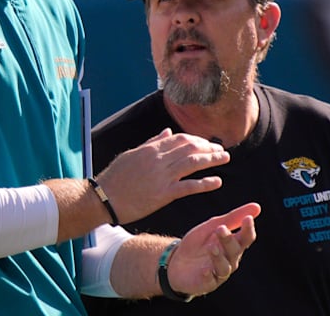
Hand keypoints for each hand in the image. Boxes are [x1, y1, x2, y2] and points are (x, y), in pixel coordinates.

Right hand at [95, 128, 229, 222]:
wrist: (103, 198)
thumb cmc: (115, 178)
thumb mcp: (132, 154)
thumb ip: (152, 142)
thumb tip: (167, 131)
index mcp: (151, 149)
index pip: (180, 138)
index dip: (197, 140)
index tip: (207, 143)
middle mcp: (159, 159)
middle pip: (190, 148)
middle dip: (209, 147)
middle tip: (222, 150)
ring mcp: (162, 176)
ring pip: (193, 163)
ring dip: (212, 160)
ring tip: (225, 158)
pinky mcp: (163, 194)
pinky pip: (189, 186)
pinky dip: (205, 183)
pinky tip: (217, 181)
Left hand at [165, 202, 259, 297]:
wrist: (176, 261)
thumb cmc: (198, 243)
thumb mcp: (213, 226)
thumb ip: (233, 218)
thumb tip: (257, 206)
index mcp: (233, 245)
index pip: (246, 238)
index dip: (248, 229)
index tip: (247, 219)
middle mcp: (230, 260)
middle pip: (235, 251)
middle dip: (228, 240)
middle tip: (220, 229)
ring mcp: (219, 272)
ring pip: (225, 267)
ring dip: (219, 257)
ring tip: (212, 247)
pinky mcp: (208, 283)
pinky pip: (211, 280)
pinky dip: (209, 275)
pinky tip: (205, 270)